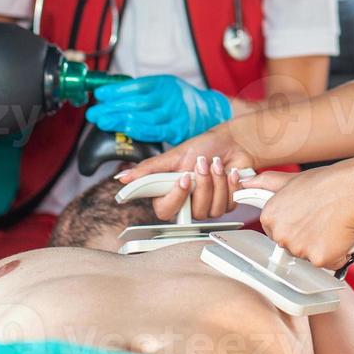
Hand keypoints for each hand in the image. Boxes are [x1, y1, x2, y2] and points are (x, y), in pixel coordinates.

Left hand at [86, 74, 230, 144]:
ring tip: (103, 122)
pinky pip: (155, 131)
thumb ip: (140, 91)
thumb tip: (109, 94)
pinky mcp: (178, 130)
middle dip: (112, 108)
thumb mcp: (162, 87)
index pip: (136, 86)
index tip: (100, 95)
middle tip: (94, 113)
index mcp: (164, 83)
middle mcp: (170, 97)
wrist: (208, 112)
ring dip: (121, 121)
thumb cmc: (179, 100)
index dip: (116, 91)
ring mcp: (175, 114)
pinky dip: (139, 131)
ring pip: (144, 118)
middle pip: (137, 103)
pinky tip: (125, 130)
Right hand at [114, 125, 259, 219]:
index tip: (184, 178)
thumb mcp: (173, 155)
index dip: (176, 197)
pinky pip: (230, 204)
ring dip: (218, 181)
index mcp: (171, 194)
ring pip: (214, 209)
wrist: (232, 142)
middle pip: (195, 211)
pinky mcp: (227, 204)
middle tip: (203, 163)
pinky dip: (231, 184)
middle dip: (203, 184)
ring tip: (217, 163)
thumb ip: (148, 169)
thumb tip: (122, 178)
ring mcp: (208, 206)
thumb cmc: (202, 147)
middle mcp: (188, 204)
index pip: (165, 211)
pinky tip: (231, 171)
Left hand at [240, 163, 353, 269]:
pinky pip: (328, 264)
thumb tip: (245, 182)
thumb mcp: (291, 179)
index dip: (293, 225)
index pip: (275, 232)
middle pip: (291, 247)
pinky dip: (337, 254)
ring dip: (321, 246)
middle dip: (306, 237)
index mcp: (270, 216)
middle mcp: (281, 234)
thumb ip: (265, 183)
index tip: (305, 217)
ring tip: (331, 225)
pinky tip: (340, 235)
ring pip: (309, 257)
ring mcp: (299, 248)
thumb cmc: (328, 184)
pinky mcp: (319, 259)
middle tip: (320, 219)